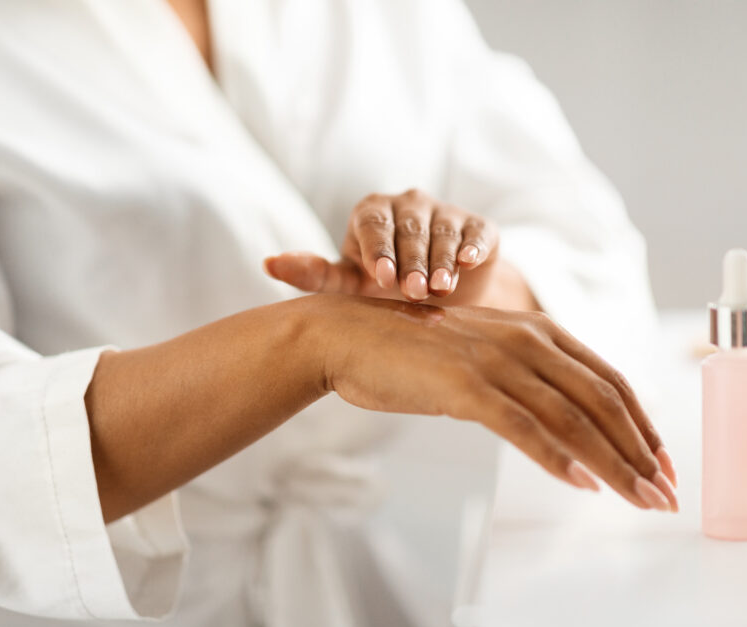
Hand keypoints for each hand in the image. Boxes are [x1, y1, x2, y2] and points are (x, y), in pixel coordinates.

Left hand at [264, 189, 501, 306]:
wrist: (437, 300)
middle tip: (413, 292)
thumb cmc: (382, 289)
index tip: (381, 279)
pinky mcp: (479, 227)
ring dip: (441, 260)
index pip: (372, 224)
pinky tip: (468, 262)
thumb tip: (267, 263)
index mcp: (372, 212)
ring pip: (443, 231)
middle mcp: (408, 205)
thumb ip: (313, 274)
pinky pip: (477, 233)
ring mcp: (445, 213)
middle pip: (409, 228)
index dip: (378, 250)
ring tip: (440, 288)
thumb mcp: (347, 285)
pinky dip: (473, 246)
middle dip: (412, 260)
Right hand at [311, 294, 678, 510]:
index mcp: (538, 331)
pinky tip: (582, 485)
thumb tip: (564, 429)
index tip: (662, 463)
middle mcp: (526, 339)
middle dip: (641, 453)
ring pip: (573, 419)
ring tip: (640, 500)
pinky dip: (557, 459)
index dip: (643, 425)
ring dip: (614, 465)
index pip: (610, 380)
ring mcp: (496, 360)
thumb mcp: (483, 356)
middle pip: (603, 401)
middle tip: (665, 494)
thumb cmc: (413, 352)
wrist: (349, 335)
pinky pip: (523, 428)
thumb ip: (525, 380)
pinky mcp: (465, 385)